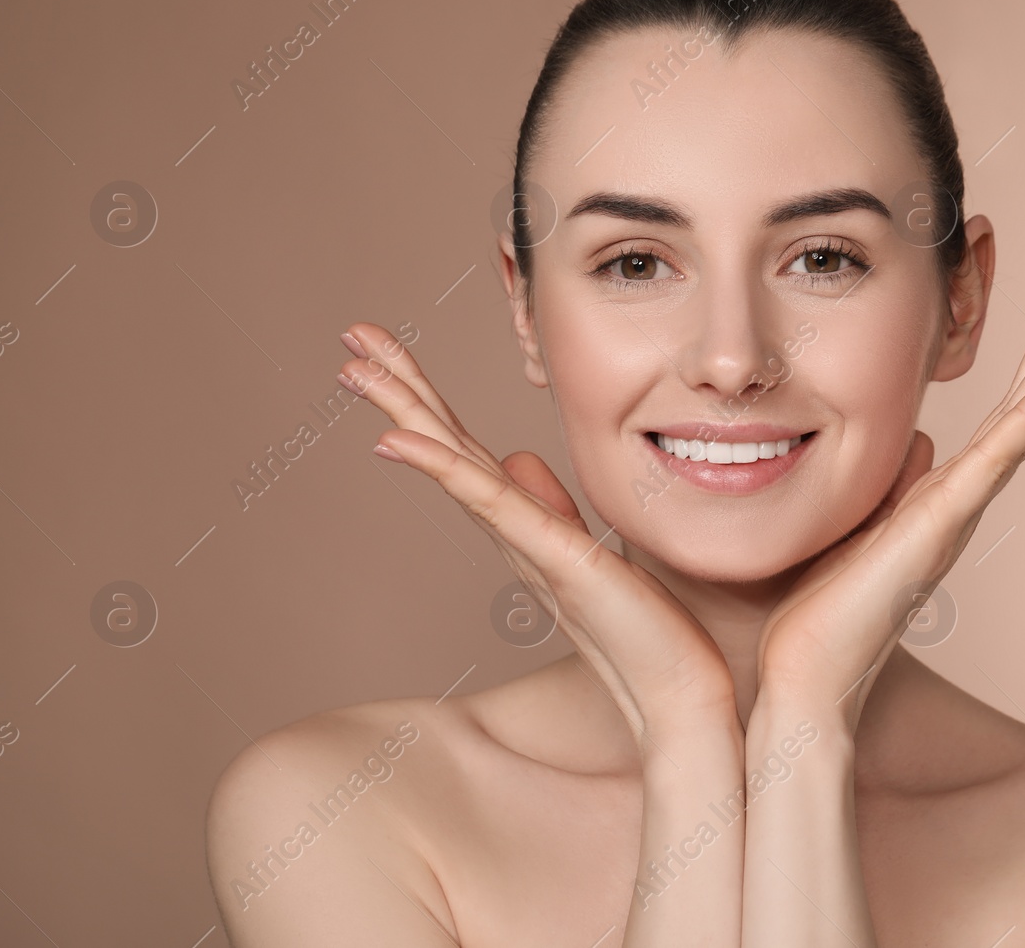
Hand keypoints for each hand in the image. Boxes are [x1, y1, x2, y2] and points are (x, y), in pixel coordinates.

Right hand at [338, 323, 740, 748]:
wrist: (674, 690)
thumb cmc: (641, 627)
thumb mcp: (590, 548)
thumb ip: (548, 504)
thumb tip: (519, 458)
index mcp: (521, 522)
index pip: (463, 446)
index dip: (424, 398)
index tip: (387, 351)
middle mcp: (511, 531)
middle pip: (443, 444)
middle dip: (398, 387)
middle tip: (350, 335)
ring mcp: (525, 542)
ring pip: (451, 462)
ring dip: (402, 411)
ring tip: (354, 366)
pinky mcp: (552, 556)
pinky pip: (487, 501)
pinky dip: (439, 467)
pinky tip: (395, 440)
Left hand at [751, 279, 1024, 730]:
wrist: (802, 678)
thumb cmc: (813, 612)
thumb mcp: (850, 521)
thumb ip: (887, 481)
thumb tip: (918, 436)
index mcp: (935, 497)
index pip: (994, 413)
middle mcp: (957, 501)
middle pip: (1023, 405)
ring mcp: (955, 510)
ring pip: (1022, 419)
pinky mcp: (941, 523)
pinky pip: (996, 459)